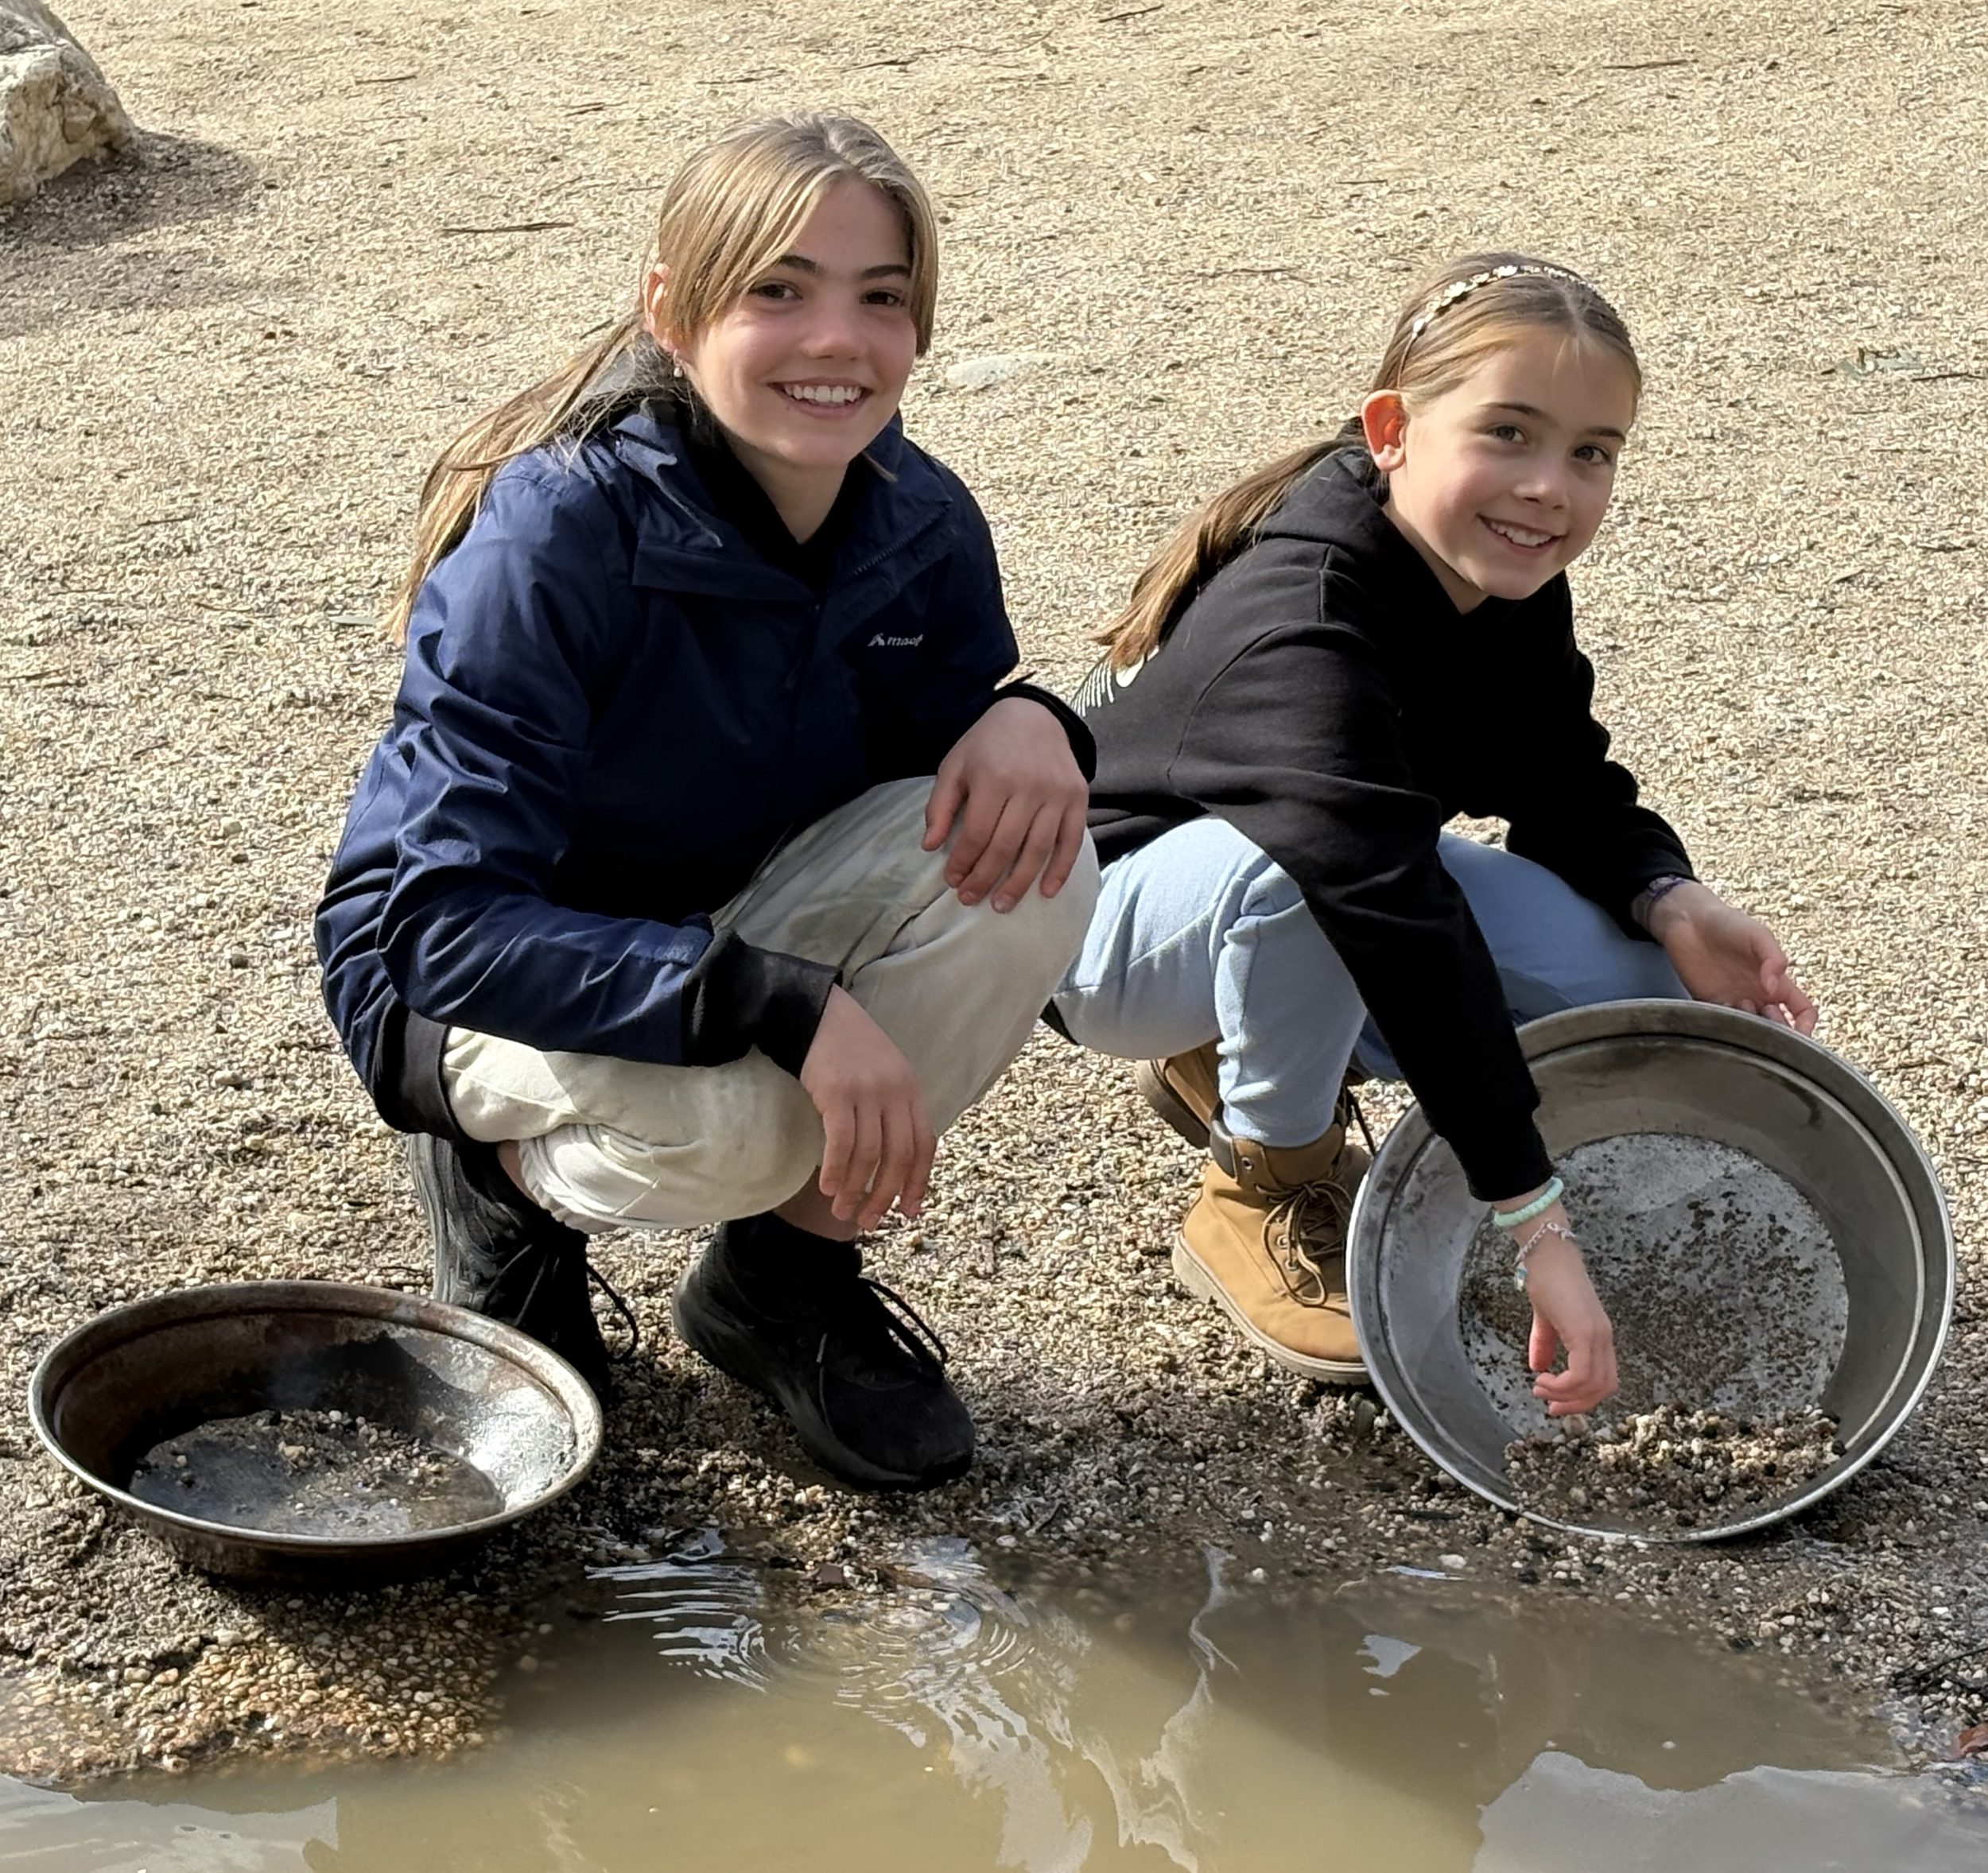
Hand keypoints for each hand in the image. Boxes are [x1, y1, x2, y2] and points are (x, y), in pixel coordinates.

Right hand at [797, 986, 934, 1229]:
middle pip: (899, 1156)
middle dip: (885, 1195)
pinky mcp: (836, 1091)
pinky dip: (837, 1169)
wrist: (817, 1014)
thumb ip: (894, 1112)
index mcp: (912, 1090)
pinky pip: (840, 1141)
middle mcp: (895, 1091)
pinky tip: (828, 1187)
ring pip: (869, 1154)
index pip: (924, 1144)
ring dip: (856, 1189)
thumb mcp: (885, 1076)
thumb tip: (892, 1165)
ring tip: (843, 1210)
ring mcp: (866, 1090)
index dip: (919, 1182)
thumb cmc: (850, 1052)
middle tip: (870, 1221)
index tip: (909, 1211)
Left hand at [924, 696, 1088, 911]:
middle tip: (970, 899)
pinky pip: (1071, 841)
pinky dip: (1060, 870)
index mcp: (994, 777)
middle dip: (985, 878)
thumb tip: (929, 846)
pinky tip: (1046, 891)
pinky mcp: (1078, 799)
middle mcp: (1029, 787)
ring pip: (1038, 850)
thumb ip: (940, 805)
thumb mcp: (955, 765)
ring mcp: (1057, 794)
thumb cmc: (988, 744)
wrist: (1036, 715)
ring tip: (1002, 905)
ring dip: (1019, 883)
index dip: (963, 862)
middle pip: (1005, 846)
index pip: (976, 833)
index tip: (952, 880)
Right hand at [1509, 1205, 1618, 1414]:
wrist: (1546, 1253)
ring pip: (1592, 1385)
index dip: (1583, 1398)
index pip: (1603, 1379)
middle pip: (1604, 1388)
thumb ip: (1544, 1344)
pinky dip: (1562, 1385)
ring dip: (1564, 1396)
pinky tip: (1542, 1378)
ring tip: (1539, 1390)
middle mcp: (1604, 1339)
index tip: (1556, 1404)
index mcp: (1599, 1336)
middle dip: (1576, 1405)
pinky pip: (1580, 1374)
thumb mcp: (1545, 1318)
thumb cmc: (1547, 1279)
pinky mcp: (1585, 1332)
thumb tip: (1538, 1368)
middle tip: (1551, 1408)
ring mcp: (1597, 1336)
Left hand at [1650, 882, 1815, 1032]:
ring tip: (1740, 1003)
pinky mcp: (1709, 1004)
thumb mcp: (1758, 935)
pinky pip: (1721, 1025)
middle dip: (1777, 1030)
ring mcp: (1734, 1002)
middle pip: (1778, 1029)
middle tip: (1764, 1013)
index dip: (1806, 1026)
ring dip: (1750, 1028)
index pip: (1802, 1012)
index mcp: (1778, 983)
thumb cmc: (1728, 923)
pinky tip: (1721, 1009)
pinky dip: (1725, 1025)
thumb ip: (1773, 958)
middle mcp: (1758, 997)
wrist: (1688, 921)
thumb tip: (1773, 987)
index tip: (1800, 1033)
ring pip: (1750, 1031)